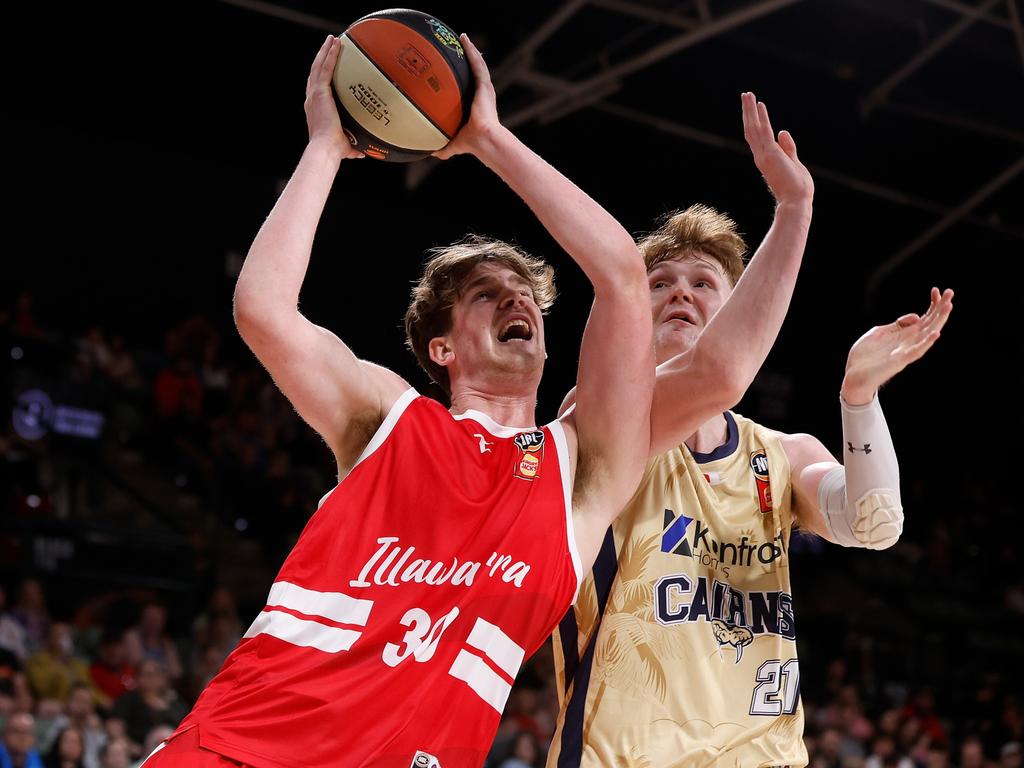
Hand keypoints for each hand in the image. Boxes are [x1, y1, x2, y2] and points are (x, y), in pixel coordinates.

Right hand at [305, 35, 362, 159]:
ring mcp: (314, 94)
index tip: (326, 67)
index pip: (317, 88)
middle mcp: (312, 99)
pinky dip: (329, 55)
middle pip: (315, 72)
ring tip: (332, 39)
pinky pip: (325, 68)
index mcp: (316, 109)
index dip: (320, 76)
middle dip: (322, 57)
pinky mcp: (319, 91)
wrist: (326, 148)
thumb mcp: (346, 146)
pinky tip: (335, 44)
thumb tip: (363, 152)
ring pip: (318, 66)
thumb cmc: (334, 150)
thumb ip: (353, 147)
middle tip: (329, 45)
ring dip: (325, 51)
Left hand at [433, 34, 500, 159]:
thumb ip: (443, 147)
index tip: (455, 69)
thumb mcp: (453, 144)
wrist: (483, 140)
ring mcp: (485, 89)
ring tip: (462, 38)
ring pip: (477, 64)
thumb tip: (430, 153)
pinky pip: (477, 64)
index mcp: (476, 105)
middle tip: (459, 47)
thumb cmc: (471, 144)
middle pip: (474, 72)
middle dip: (468, 59)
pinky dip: (471, 51)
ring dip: (470, 50)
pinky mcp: (485, 86)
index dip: (463, 77)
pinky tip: (464, 39)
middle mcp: (482, 95)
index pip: (470, 88)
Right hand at [741, 92, 812, 205]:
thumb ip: (788, 147)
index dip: (754, 121)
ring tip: (747, 94)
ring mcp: (764, 155)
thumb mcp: (793, 162)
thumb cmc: (796, 187)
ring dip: (750, 110)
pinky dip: (761, 117)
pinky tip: (759, 104)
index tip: (754, 108)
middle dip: (748, 112)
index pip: (756, 137)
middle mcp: (761, 156)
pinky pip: (763, 131)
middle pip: (750, 130)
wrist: (796, 202)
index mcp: (765, 159)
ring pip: (753, 128)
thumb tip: (782, 132)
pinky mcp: (770, 153)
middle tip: (745, 96)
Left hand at [841, 287, 953, 404]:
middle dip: (941, 308)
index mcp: (905, 335)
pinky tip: (936, 333)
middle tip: (950, 292)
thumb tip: (917, 316)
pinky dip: (926, 342)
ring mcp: (906, 351)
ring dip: (939, 320)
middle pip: (931, 323)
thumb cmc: (865, 356)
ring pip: (928, 334)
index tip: (937, 290)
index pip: (924, 318)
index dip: (932, 304)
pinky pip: (916, 351)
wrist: (852, 375)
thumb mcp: (880, 333)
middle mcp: (909, 342)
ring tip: (948, 306)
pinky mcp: (899, 361)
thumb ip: (898, 324)